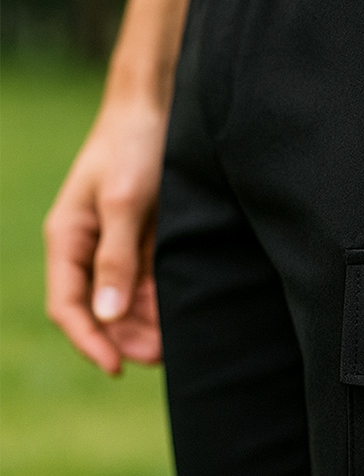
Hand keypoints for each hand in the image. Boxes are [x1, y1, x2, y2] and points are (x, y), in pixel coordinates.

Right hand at [43, 96, 166, 374]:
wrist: (160, 107)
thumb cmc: (133, 146)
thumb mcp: (124, 202)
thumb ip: (116, 258)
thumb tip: (106, 316)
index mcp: (69, 238)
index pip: (68, 305)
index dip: (89, 341)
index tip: (116, 368)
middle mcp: (90, 248)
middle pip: (99, 312)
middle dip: (125, 340)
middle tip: (162, 359)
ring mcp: (119, 247)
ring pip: (127, 303)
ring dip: (147, 327)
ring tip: (177, 346)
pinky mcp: (147, 242)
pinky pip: (151, 285)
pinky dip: (163, 304)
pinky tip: (182, 318)